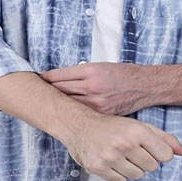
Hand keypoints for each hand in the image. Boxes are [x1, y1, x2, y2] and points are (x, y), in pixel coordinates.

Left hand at [39, 62, 166, 115]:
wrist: (144, 86)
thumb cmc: (123, 73)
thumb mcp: (101, 66)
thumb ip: (80, 73)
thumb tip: (58, 80)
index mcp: (91, 71)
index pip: (59, 76)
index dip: (46, 78)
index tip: (38, 79)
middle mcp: (92, 86)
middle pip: (60, 90)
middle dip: (48, 91)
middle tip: (37, 92)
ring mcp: (97, 102)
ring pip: (68, 104)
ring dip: (58, 103)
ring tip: (49, 104)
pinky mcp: (102, 114)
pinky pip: (81, 113)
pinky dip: (72, 112)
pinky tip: (67, 113)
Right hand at [62, 109, 181, 180]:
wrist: (80, 126)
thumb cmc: (113, 126)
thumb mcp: (141, 127)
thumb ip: (165, 139)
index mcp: (137, 131)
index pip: (166, 155)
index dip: (160, 154)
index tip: (150, 148)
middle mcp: (124, 143)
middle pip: (152, 167)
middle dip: (146, 161)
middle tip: (133, 150)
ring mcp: (110, 157)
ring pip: (137, 176)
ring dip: (133, 168)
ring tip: (123, 156)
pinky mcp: (98, 168)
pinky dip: (119, 174)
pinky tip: (112, 161)